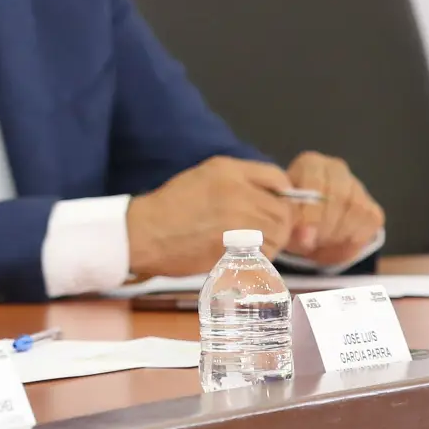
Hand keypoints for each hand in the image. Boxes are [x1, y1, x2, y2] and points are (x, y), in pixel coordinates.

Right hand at [126, 156, 295, 276]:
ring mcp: (239, 221)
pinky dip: (260, 257)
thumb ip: (238, 180)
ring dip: (271, 242)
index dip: (282, 195)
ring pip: (278, 234)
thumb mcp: (203, 177)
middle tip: (263, 232)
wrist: (145, 233)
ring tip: (250, 244)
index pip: (278, 178)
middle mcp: (239, 192)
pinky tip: (242, 254)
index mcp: (229, 170)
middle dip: (279, 223)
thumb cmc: (171, 205)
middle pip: (283, 210)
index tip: (274, 206)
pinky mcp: (236, 248)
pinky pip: (266, 254)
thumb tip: (271, 196)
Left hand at [285, 151, 383, 266]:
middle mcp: (336, 169)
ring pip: (356, 209)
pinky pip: (369, 223)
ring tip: (320, 244)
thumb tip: (305, 237)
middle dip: (324, 225)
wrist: (306, 228)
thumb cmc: (289, 217)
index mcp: (310, 164)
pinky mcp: (372, 209)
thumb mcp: (283, 218)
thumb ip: (290, 222)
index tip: (304, 235)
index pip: (315, 182)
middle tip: (311, 243)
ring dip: (338, 233)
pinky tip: (336, 246)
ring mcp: (358, 187)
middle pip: (339, 195)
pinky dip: (353, 240)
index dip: (311, 212)